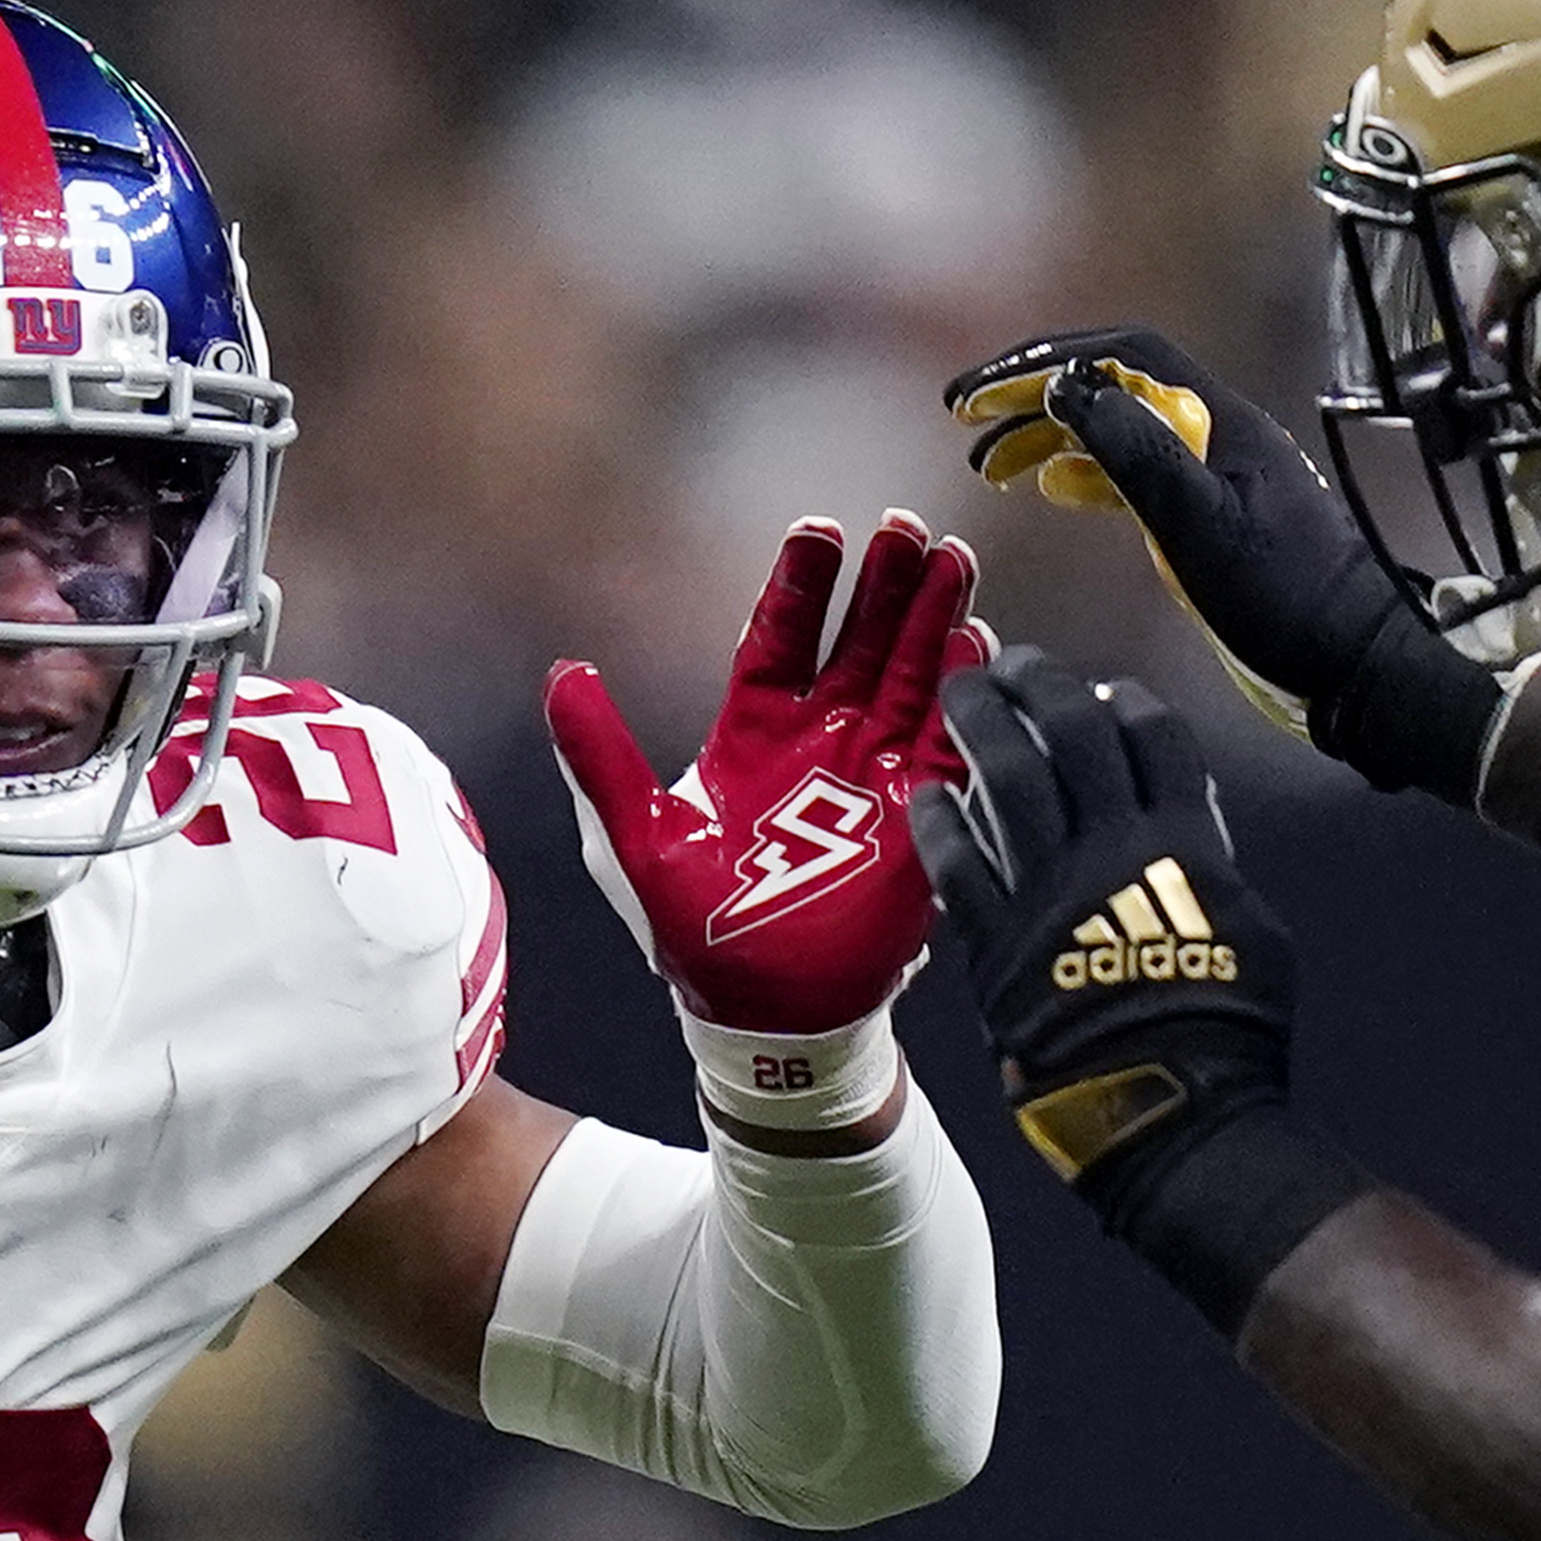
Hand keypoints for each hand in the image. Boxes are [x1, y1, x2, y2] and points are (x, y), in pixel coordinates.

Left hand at [549, 513, 982, 1128]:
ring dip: (934, 621)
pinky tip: (979, 649)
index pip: (781, 636)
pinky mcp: (917, 817)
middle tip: (905, 525)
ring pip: (911, 677)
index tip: (820, 527)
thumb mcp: (635, 837)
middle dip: (884, 583)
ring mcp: (873, 774)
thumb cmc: (694, 933)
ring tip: (953, 561)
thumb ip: (600, 756)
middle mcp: (821, 740)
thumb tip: (561, 674)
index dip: (803, 582)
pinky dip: (964, 700)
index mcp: (754, 732)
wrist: (762, 1015)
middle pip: (859, 640)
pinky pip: (948, 747)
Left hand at [918, 652, 1352, 1329]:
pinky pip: (958, 864)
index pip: (1153, 737)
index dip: (1122, 701)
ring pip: (1009, 778)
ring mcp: (1052, 891)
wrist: (1172, 1108)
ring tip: (960, 690)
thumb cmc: (1225, 1032)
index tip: (1099, 690)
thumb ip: (1210, 866)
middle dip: (1041, 684)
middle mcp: (1115, 850)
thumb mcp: (1248, 930)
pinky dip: (940, 822)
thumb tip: (1190, 823)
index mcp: (1184, 843)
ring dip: (982, 723)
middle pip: (1073, 734)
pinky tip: (925, 793)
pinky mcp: (999, 941)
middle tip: (1013, 662)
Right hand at [947, 325, 1508, 798]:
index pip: (1117, 357)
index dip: (1042, 362)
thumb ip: (1134, 453)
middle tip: (965, 419)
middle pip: (1112, 385)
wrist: (1356, 659)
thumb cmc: (1287, 599)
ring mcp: (1214, 473)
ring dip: (1051, 435)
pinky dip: (1086, 472)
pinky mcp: (1213, 515)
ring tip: (990, 462)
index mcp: (1216, 421)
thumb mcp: (1200, 526)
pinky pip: (1137, 473)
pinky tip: (1052, 487)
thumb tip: (1068, 386)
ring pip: (1118, 430)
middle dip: (1034, 395)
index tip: (979, 393)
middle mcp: (1214, 434)